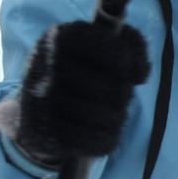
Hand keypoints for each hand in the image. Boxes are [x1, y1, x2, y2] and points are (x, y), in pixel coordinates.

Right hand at [15, 18, 150, 167]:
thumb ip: (130, 43)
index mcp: (61, 37)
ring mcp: (44, 102)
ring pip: (107, 116)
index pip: (117, 53)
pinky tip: (100, 131)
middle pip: (115, 88)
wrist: (36, 107)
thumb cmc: (78, 70)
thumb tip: (141, 72)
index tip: (128, 70)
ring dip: (116, 117)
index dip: (130, 64)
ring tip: (108, 112)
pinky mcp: (48, 135)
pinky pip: (98, 141)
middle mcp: (48, 66)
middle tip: (114, 94)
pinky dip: (107, 138)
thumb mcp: (98, 43)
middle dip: (122, 94)